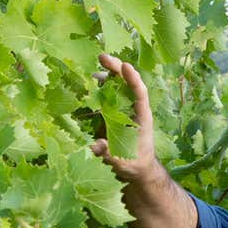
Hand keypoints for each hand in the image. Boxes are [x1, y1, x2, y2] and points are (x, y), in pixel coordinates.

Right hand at [90, 53, 157, 181]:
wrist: (136, 170)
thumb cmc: (135, 165)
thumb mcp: (123, 162)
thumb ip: (109, 154)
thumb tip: (95, 146)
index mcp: (141, 117)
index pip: (140, 93)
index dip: (133, 79)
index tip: (125, 66)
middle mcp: (132, 109)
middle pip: (126, 83)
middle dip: (115, 69)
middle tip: (101, 57)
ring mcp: (122, 110)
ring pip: (115, 87)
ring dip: (104, 77)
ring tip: (90, 73)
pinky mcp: (112, 115)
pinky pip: (105, 97)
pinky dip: (97, 89)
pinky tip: (86, 85)